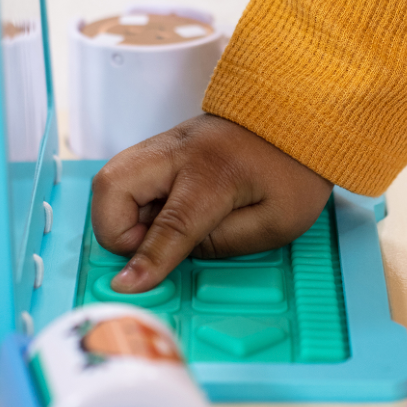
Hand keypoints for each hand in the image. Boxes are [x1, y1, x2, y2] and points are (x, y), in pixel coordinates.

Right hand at [91, 114, 332, 292]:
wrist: (295, 119)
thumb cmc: (292, 171)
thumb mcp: (276, 221)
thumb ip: (221, 244)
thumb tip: (170, 258)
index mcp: (216, 173)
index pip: (171, 224)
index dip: (147, 260)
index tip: (127, 286)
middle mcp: (180, 152)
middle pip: (114, 187)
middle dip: (115, 229)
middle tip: (151, 245)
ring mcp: (166, 143)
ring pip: (110, 179)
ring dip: (118, 214)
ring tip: (157, 227)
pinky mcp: (162, 145)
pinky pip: (125, 175)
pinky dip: (129, 200)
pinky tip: (161, 209)